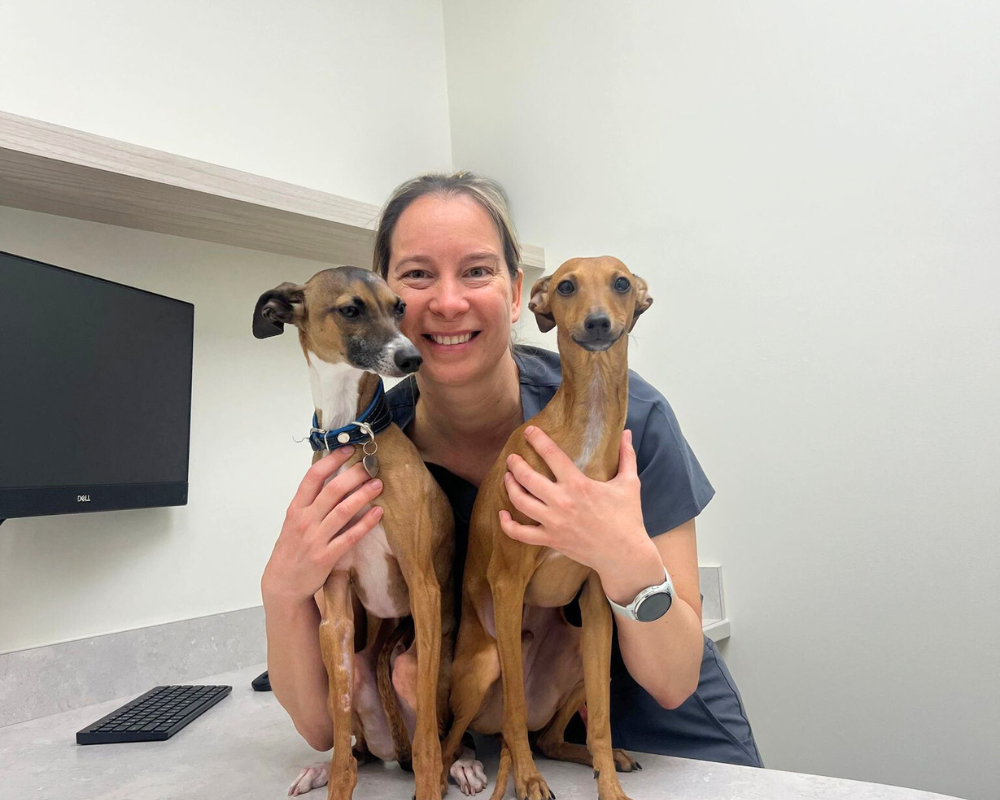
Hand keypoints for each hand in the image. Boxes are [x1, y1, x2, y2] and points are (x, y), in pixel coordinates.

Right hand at [262, 446, 383, 603]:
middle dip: (354, 475)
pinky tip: (378, 513)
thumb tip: (333, 478)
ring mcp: (316, 538)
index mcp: (296, 508)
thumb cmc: (291, 549)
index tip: (348, 449)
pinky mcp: (327, 556)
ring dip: (363, 494)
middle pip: (333, 490)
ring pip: (344, 510)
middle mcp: (305, 520)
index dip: (332, 460)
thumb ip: (310, 502)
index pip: (313, 476)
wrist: (283, 584)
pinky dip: (366, 523)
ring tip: (378, 484)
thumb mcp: (294, 521)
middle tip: (370, 466)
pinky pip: (350, 536)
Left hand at [499, 426, 658, 579]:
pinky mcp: (550, 539)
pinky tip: (502, 514)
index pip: (551, 455)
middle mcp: (561, 501)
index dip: (537, 440)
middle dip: (516, 464)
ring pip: (520, 501)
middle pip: (528, 477)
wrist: (624, 555)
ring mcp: (553, 522)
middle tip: (512, 458)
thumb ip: (626, 456)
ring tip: (508, 477)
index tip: (529, 431)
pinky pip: (521, 534)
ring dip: (510, 486)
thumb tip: (628, 433)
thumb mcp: (630, 483)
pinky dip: (507, 525)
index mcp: (578, 484)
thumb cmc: (628, 517)